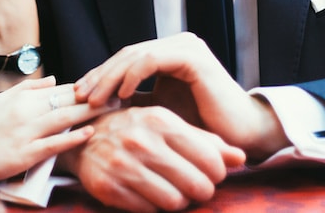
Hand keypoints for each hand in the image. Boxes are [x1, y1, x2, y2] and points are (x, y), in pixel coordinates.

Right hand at [0, 77, 110, 182]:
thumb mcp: (1, 100)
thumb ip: (28, 89)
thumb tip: (53, 80)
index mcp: (22, 98)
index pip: (60, 89)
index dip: (84, 87)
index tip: (105, 85)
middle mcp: (27, 112)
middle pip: (67, 100)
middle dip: (94, 96)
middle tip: (118, 94)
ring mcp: (27, 133)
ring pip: (64, 118)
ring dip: (89, 112)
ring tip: (111, 108)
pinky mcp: (25, 153)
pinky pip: (53, 143)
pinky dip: (72, 137)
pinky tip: (88, 132)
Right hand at [60, 105, 244, 212]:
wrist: (83, 136)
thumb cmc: (136, 129)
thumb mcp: (169, 124)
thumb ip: (206, 140)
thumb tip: (241, 158)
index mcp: (161, 121)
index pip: (210, 161)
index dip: (216, 173)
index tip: (209, 173)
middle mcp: (142, 142)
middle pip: (197, 186)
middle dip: (200, 191)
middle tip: (193, 186)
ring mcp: (123, 165)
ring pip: (174, 202)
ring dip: (178, 201)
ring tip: (171, 190)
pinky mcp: (109, 187)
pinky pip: (148, 211)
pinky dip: (153, 207)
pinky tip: (149, 194)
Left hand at [74, 33, 289, 159]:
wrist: (238, 135)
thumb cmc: (200, 126)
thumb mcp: (158, 109)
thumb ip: (134, 98)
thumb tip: (96, 100)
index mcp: (170, 52)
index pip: (126, 57)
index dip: (101, 74)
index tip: (79, 95)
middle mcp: (178, 43)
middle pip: (127, 54)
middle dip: (100, 75)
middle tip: (78, 96)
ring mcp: (185, 46)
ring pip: (135, 55)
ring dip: (110, 77)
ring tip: (93, 99)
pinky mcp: (191, 56)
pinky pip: (152, 60)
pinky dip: (131, 76)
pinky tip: (119, 96)